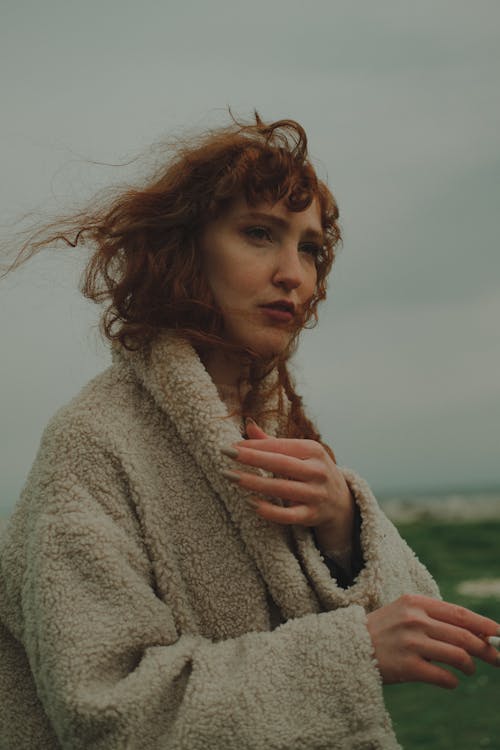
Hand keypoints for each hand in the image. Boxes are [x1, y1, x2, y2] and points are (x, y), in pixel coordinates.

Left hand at [221, 420, 353, 547]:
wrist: (341, 502)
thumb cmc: (311, 471)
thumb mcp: (300, 454)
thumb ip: (273, 442)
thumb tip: (248, 424)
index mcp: (313, 450)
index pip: (280, 445)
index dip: (255, 445)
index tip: (232, 445)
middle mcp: (317, 471)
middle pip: (280, 463)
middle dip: (251, 458)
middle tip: (226, 453)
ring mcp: (316, 494)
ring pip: (282, 488)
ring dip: (254, 483)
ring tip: (231, 477)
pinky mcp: (312, 515)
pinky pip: (288, 515)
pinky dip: (269, 510)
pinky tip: (250, 503)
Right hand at [366, 594, 499, 688]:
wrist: (348, 648)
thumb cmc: (382, 631)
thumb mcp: (404, 614)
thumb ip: (434, 618)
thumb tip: (475, 633)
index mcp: (415, 602)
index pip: (459, 613)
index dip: (484, 624)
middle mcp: (414, 620)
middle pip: (463, 635)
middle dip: (485, 649)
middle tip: (497, 659)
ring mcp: (411, 643)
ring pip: (458, 656)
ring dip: (469, 666)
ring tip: (468, 670)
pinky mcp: (407, 666)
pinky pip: (443, 677)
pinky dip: (452, 681)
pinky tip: (450, 681)